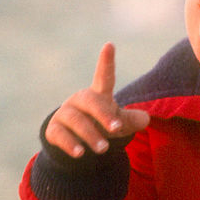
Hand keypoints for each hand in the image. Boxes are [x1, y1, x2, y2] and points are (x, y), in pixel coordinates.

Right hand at [44, 43, 149, 157]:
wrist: (74, 141)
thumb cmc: (100, 125)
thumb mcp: (119, 123)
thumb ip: (131, 120)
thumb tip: (145, 119)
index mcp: (98, 95)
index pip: (104, 77)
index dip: (106, 62)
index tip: (109, 46)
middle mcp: (80, 101)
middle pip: (90, 102)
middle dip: (104, 115)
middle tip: (116, 129)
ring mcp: (65, 114)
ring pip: (76, 121)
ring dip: (90, 135)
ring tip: (103, 149)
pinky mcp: (54, 130)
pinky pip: (60, 135)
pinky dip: (70, 144)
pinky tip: (80, 153)